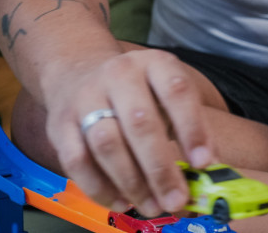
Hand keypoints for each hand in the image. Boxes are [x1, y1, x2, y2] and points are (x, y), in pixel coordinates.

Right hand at [43, 48, 216, 215]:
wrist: (81, 73)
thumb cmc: (139, 91)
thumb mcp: (168, 94)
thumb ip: (190, 125)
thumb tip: (207, 166)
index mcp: (155, 63)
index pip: (176, 91)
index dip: (192, 128)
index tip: (203, 162)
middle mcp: (119, 75)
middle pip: (140, 123)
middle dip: (160, 168)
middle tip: (175, 198)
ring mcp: (86, 97)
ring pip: (107, 144)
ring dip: (131, 182)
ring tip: (151, 204)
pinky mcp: (60, 124)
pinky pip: (77, 161)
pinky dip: (99, 187)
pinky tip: (120, 201)